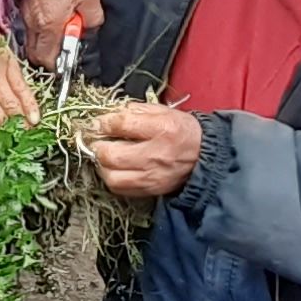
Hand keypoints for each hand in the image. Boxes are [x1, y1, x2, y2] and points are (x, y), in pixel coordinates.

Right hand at [19, 0, 103, 65]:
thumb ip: (92, 17)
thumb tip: (90, 28)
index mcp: (50, 25)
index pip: (47, 59)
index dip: (57, 65)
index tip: (67, 59)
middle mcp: (34, 24)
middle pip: (35, 54)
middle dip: (49, 56)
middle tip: (63, 47)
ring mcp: (26, 16)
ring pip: (32, 41)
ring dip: (45, 41)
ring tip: (60, 29)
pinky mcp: (23, 7)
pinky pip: (29, 27)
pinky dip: (40, 28)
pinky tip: (52, 17)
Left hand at [85, 103, 199, 197]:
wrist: (204, 157)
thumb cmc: (182, 131)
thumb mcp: (164, 112)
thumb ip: (136, 111)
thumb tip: (108, 116)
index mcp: (162, 128)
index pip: (122, 125)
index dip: (104, 123)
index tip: (97, 123)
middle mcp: (156, 155)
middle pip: (112, 155)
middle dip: (98, 146)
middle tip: (96, 141)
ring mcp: (152, 176)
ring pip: (112, 177)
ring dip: (102, 165)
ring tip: (105, 156)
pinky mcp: (150, 190)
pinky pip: (120, 189)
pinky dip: (112, 178)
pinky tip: (115, 169)